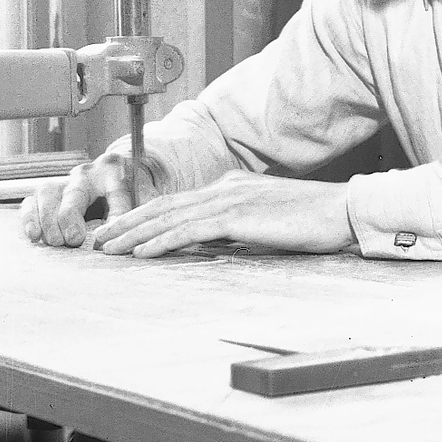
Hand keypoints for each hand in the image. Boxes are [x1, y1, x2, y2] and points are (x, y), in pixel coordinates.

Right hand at [20, 153, 158, 246]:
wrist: (117, 173)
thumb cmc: (132, 189)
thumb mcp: (144, 196)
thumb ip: (143, 211)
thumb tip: (137, 236)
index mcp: (115, 172)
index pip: (117, 193)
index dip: (113, 216)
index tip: (105, 239)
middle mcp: (86, 174)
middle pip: (75, 193)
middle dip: (71, 218)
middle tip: (73, 240)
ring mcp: (64, 181)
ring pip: (48, 193)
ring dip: (48, 220)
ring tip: (55, 242)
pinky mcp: (47, 193)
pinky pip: (31, 201)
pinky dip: (30, 218)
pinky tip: (34, 236)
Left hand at [91, 168, 355, 257]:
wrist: (343, 211)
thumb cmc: (314, 220)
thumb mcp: (268, 221)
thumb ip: (239, 226)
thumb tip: (214, 241)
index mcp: (231, 188)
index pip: (178, 202)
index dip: (144, 216)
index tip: (121, 232)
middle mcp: (225, 189)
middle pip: (164, 206)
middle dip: (126, 223)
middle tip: (98, 239)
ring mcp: (230, 200)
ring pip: (169, 217)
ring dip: (133, 234)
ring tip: (107, 248)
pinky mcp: (237, 216)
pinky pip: (189, 230)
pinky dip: (161, 241)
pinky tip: (142, 253)